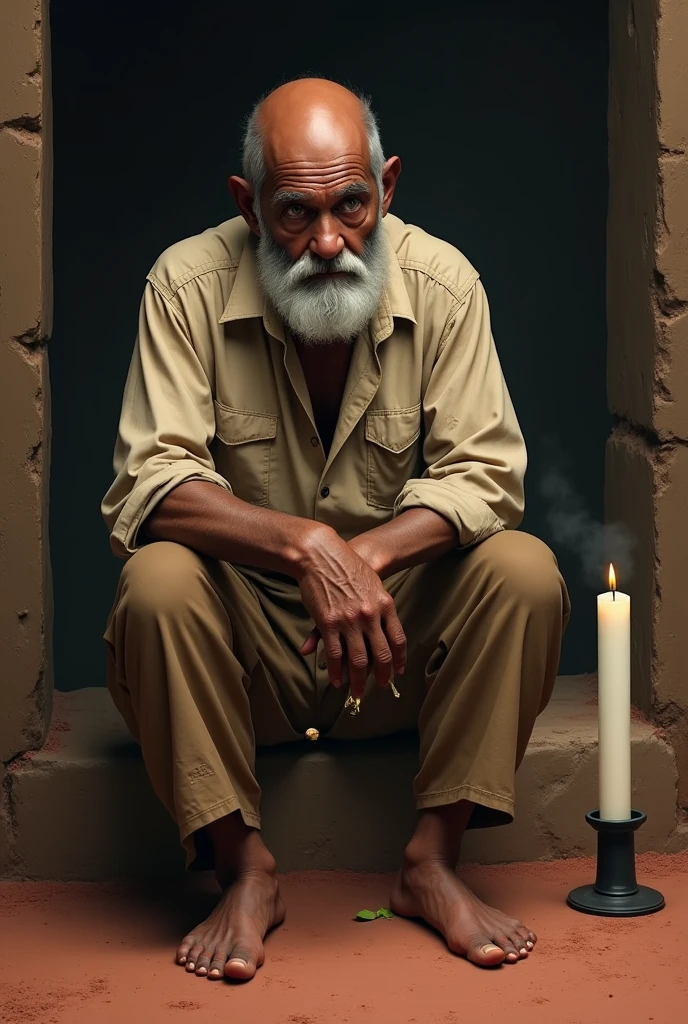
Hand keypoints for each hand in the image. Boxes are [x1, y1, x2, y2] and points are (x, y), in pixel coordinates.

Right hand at [296, 529, 405, 697]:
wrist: (322, 555)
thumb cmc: (347, 566)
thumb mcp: (371, 584)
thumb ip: (376, 608)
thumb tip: (378, 628)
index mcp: (385, 604)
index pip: (398, 639)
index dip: (399, 659)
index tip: (399, 670)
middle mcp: (370, 615)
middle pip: (381, 654)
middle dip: (381, 675)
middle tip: (380, 687)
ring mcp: (350, 621)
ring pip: (357, 660)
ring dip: (358, 681)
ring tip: (357, 693)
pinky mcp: (329, 623)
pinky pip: (335, 654)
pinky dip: (337, 670)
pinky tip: (337, 680)